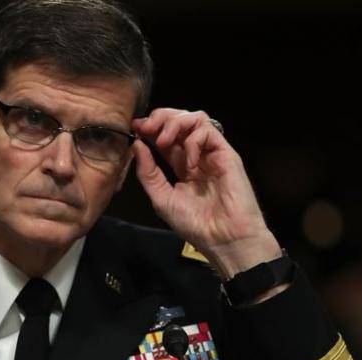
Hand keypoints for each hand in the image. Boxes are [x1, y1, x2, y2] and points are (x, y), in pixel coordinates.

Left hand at [132, 108, 281, 278]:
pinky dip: (194, 141)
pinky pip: (209, 131)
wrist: (223, 239)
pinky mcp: (227, 154)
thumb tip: (137, 145)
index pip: (165, 137)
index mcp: (181, 167)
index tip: (135, 128)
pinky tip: (190, 163)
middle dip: (160, 118)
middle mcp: (197, 156)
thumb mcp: (162, 198)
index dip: (150, 128)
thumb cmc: (195, 224)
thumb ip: (148, 172)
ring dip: (175, 123)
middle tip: (146, 127)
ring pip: (195, 118)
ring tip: (164, 142)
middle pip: (180, 120)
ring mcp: (212, 153)